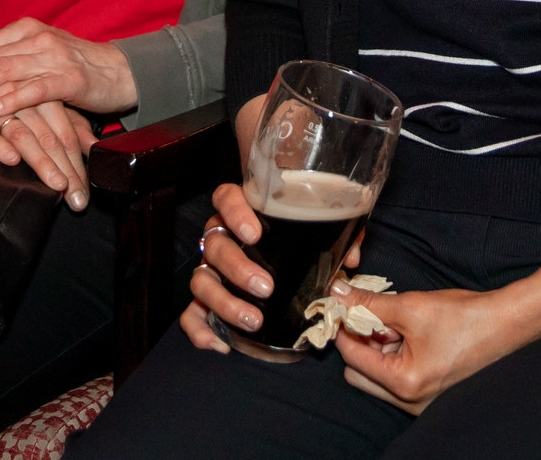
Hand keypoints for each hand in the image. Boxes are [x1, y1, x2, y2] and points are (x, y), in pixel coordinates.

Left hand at [0, 17, 139, 119]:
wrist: (120, 72)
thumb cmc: (76, 67)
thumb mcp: (39, 54)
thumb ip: (9, 54)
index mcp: (26, 30)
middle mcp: (36, 38)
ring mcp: (53, 57)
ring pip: (4, 71)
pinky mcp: (69, 78)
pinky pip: (35, 88)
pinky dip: (11, 99)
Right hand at [0, 94, 97, 211]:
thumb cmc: (2, 93)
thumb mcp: (40, 106)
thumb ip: (69, 124)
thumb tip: (96, 147)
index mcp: (43, 97)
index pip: (66, 136)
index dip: (78, 165)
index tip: (86, 193)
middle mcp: (23, 102)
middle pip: (50, 139)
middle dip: (66, 171)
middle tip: (78, 200)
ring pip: (24, 136)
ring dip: (42, 163)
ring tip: (57, 185)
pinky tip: (11, 159)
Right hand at [179, 181, 363, 351]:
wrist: (286, 286)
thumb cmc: (299, 252)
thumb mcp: (321, 241)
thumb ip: (339, 240)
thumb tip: (351, 256)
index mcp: (245, 216)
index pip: (226, 198)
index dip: (235, 212)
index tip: (254, 233)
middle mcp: (221, 240)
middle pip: (214, 244)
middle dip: (238, 267)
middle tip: (266, 288)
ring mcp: (210, 272)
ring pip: (200, 281)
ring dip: (224, 302)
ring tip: (254, 321)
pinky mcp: (204, 304)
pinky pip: (189, 315)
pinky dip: (200, 330)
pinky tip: (220, 344)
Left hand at [335, 287, 519, 414]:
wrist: (507, 324)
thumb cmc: (466, 318)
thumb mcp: (411, 306)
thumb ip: (370, 303)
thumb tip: (339, 295)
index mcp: (404, 383)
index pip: (353, 358)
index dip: (344, 328)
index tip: (342, 306)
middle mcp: (410, 400)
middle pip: (360, 373)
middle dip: (361, 342)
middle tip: (373, 314)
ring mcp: (420, 400)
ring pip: (377, 375)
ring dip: (378, 347)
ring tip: (399, 322)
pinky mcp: (429, 393)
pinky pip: (397, 376)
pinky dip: (395, 354)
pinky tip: (409, 331)